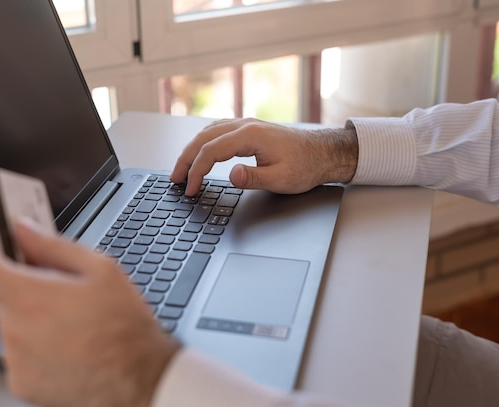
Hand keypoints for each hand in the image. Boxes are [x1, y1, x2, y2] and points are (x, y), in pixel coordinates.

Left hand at [0, 222, 180, 406]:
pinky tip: (72, 345)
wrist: (143, 384)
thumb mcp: (102, 271)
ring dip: (34, 315)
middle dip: (23, 283)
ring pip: (12, 323)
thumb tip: (26, 230)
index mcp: (29, 298)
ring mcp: (16, 363)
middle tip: (58, 284)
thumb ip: (54, 245)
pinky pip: (20, 353)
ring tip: (75, 320)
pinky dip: (39, 344)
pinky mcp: (22, 385)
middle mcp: (15, 332)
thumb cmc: (127, 330)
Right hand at [170, 118, 358, 195]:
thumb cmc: (306, 165)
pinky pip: (217, 131)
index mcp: (250, 135)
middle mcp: (245, 125)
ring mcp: (246, 125)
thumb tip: (230, 175)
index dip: (196, 171)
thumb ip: (253, 178)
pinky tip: (199, 152)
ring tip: (182, 168)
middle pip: (203, 139)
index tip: (190, 189)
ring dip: (192, 149)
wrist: (323, 153)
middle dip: (185, 159)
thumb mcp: (281, 179)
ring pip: (208, 132)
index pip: (211, 151)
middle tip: (174, 179)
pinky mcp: (249, 130)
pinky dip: (203, 143)